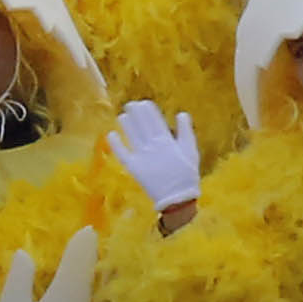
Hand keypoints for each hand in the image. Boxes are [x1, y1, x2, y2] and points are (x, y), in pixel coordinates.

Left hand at [110, 99, 205, 216]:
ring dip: (126, 125)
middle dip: (136, 114)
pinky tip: (111, 134)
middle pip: (142, 125)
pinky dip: (116, 144)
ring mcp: (142, 156)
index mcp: (167, 141)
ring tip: (122, 116)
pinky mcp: (134, 168)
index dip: (148, 111)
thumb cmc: (187, 174)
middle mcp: (152, 146)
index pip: (155, 121)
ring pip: (132, 136)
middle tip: (130, 105)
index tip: (143, 103)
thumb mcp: (191, 150)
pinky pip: (123, 153)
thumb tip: (182, 114)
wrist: (177, 198)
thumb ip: (185, 131)